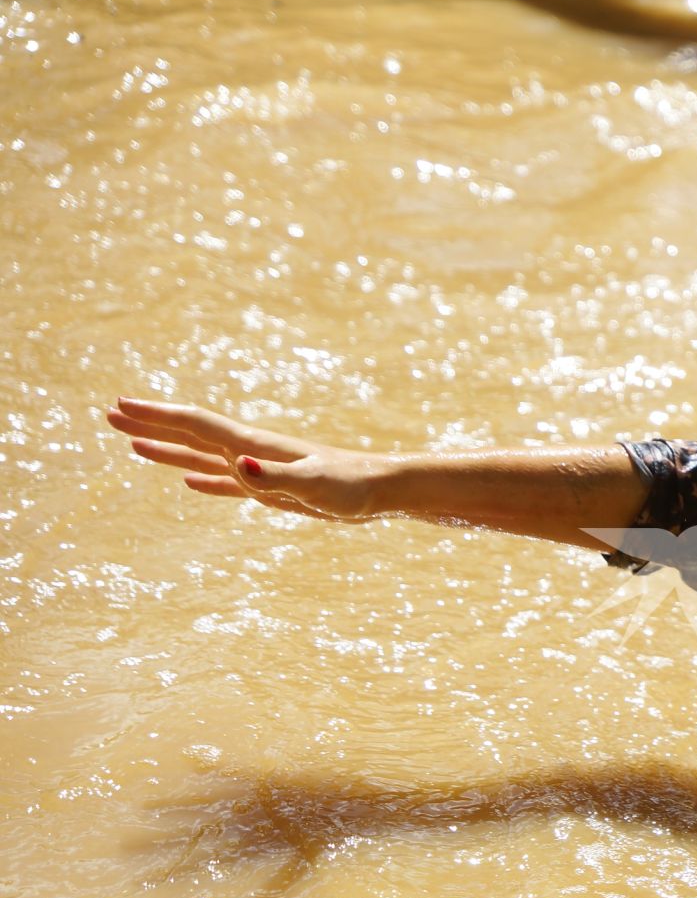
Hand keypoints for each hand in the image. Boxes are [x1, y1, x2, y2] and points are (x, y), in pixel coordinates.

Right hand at [106, 396, 391, 521]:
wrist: (385, 490)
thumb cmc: (354, 488)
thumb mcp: (313, 486)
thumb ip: (275, 477)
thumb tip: (237, 465)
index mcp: (256, 446)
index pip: (196, 425)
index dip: (157, 416)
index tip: (120, 407)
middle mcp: (253, 452)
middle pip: (191, 434)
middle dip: (151, 425)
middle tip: (110, 415)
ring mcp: (262, 470)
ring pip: (203, 457)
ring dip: (168, 451)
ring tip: (132, 445)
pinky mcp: (275, 490)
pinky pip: (228, 482)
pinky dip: (205, 480)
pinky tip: (188, 483)